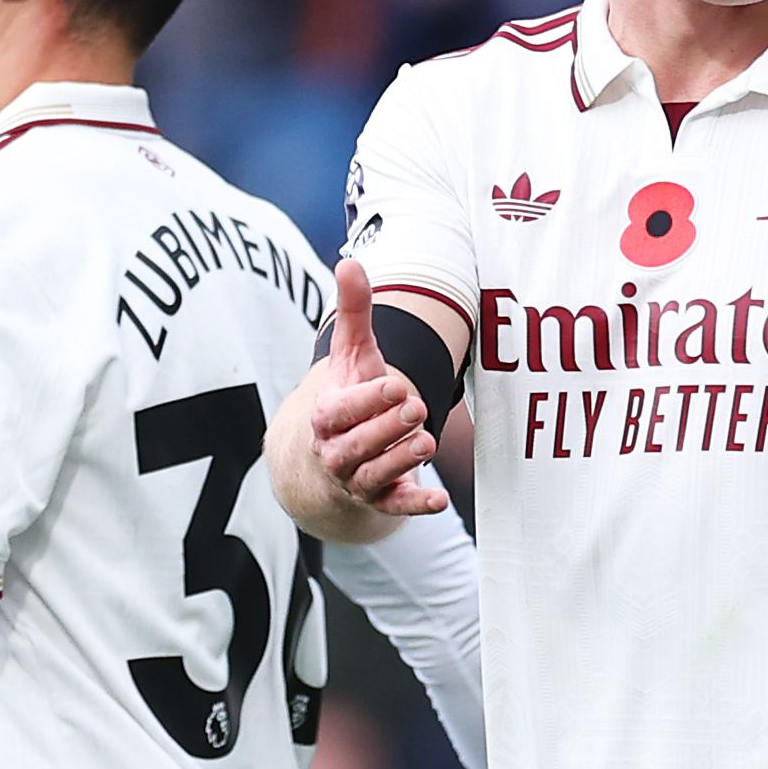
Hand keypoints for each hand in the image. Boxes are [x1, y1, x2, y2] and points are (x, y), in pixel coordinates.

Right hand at [312, 261, 446, 516]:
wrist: (332, 457)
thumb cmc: (348, 398)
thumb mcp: (351, 356)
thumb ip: (353, 313)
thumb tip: (350, 261)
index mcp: (327, 416)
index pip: (340, 411)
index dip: (366, 400)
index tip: (395, 384)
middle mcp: (336, 452)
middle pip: (356, 446)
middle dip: (385, 428)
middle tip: (416, 407)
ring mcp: (357, 480)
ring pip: (373, 476)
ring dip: (399, 462)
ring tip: (426, 442)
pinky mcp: (381, 501)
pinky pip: (394, 507)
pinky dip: (415, 506)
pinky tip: (440, 502)